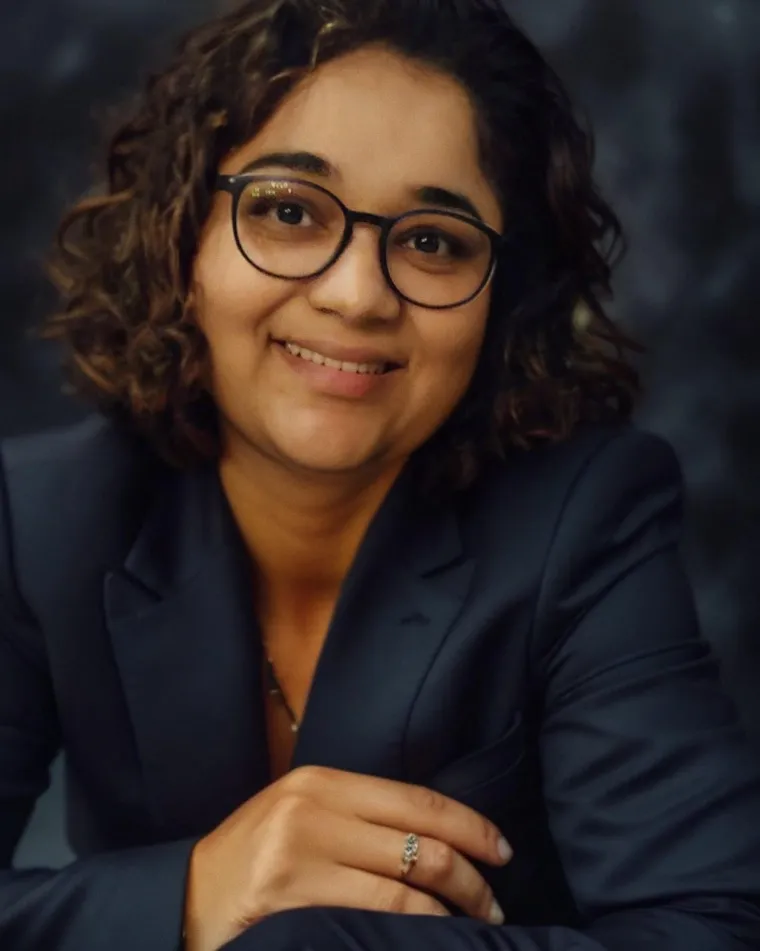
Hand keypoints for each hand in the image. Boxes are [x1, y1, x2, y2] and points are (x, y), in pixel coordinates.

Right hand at [182, 765, 512, 950]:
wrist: (185, 898)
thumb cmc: (253, 858)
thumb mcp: (303, 815)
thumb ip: (360, 816)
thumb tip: (439, 837)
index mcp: (323, 782)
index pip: (418, 800)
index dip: (472, 825)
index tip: (502, 849)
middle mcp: (315, 810)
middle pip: (422, 844)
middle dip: (473, 877)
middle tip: (495, 901)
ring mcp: (302, 856)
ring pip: (408, 887)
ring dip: (455, 911)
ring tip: (476, 924)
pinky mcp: (292, 901)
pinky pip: (378, 919)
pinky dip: (418, 931)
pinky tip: (436, 938)